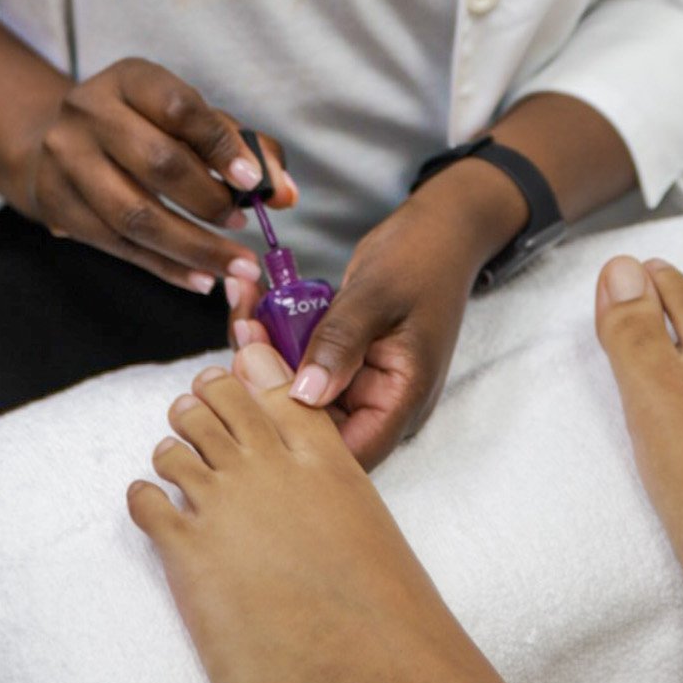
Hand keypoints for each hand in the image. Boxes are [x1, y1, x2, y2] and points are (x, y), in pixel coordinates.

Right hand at [15, 56, 293, 293]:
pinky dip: (166, 268)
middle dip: (209, 201)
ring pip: (135, 216)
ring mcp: (66, 161)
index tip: (253, 182)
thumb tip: (285, 193)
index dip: (220, 146)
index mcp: (129, 79)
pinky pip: (119, 247)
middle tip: (243, 225)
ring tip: (235, 265)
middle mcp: (89, 113)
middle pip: (156, 163)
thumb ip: (239, 146)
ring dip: (193, 247)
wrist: (55, 141)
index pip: (178, 108)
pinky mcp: (58, 207)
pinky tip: (202, 279)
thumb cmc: (140, 125)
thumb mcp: (184, 117)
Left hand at [226, 188, 489, 469]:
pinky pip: (298, 360)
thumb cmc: (422, 257)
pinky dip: (273, 336)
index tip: (255, 391)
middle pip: (312, 424)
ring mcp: (356, 381)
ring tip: (245, 311)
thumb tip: (304, 395)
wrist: (438, 229)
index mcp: (401, 399)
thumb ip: (341, 342)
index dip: (295, 437)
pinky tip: (253, 303)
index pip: (345, 453)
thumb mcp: (377, 294)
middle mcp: (377, 401)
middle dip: (267, 386)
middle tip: (244, 336)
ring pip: (297, 391)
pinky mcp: (339, 359)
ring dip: (264, 355)